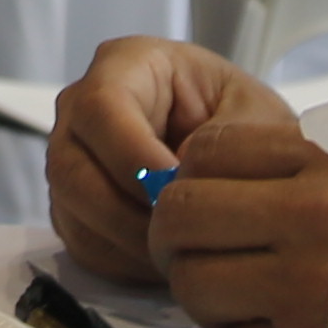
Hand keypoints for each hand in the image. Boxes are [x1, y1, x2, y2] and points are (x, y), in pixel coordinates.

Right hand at [43, 34, 279, 281]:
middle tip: (182, 233)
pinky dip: (124, 261)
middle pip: (71, 166)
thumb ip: (225, 141)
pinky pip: (82, 244)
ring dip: (127, 241)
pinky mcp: (75, 209)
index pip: (102, 106)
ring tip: (182, 251)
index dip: (133, 155)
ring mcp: (72, 160)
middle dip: (127, 210)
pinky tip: (166, 261)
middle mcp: (82, 111)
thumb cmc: (246, 121)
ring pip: (72, 211)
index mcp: (126, 65)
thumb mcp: (255, 116)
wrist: (245, 156)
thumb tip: (181, 179)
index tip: (179, 190)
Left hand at [143, 123, 327, 327]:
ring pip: (193, 288)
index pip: (205, 153)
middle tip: (199, 251)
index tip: (208, 199)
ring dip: (208, 296)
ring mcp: (304, 293)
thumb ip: (302, 161)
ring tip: (248, 296)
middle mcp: (310, 220)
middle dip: (177, 238)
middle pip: (179, 218)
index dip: (192, 177)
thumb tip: (205, 165)